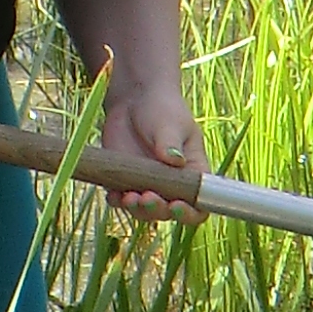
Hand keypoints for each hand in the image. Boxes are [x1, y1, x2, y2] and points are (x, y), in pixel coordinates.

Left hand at [103, 70, 205, 222]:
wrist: (134, 98)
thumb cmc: (163, 108)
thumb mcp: (171, 123)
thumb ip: (171, 142)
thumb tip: (174, 160)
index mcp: (193, 173)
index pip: (199, 204)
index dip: (189, 212)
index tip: (175, 205)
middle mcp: (171, 185)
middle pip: (169, 212)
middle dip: (157, 210)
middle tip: (146, 198)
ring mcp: (148, 185)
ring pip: (144, 211)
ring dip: (137, 210)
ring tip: (128, 197)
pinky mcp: (126, 181)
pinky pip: (122, 200)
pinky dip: (118, 202)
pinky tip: (113, 195)